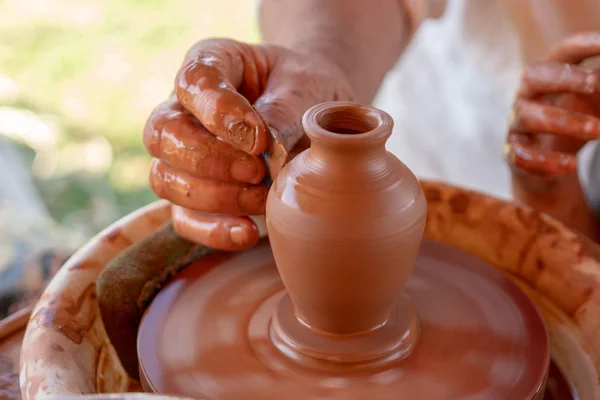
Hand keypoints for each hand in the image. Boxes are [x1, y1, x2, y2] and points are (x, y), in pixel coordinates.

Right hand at [143, 38, 353, 250]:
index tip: (258, 137)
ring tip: (260, 199)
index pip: (193, 80)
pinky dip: (212, 231)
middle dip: (208, 159)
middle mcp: (186, 109)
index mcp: (212, 63)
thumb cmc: (307, 93)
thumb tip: (262, 144)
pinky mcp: (194, 196)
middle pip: (162, 133)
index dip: (217, 110)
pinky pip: (184, 219)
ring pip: (164, 179)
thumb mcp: (307, 88)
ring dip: (212, 196)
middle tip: (257, 171)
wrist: (317, 120)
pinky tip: (247, 233)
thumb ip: (285, 109)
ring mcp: (184, 155)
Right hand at [506, 32, 599, 174]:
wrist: (552, 165)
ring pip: (529, 117)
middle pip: (532, 76)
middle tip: (597, 83)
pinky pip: (521, 155)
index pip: (562, 53)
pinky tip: (571, 164)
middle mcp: (526, 96)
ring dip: (565, 122)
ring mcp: (516, 124)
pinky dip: (545, 161)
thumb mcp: (596, 100)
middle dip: (564, 77)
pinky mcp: (513, 153)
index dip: (582, 45)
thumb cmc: (577, 120)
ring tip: (598, 132)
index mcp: (549, 76)